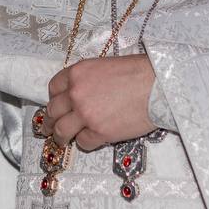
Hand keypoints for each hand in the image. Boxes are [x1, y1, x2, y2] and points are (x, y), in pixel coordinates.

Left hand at [39, 54, 157, 151]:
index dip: (54, 99)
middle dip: (50, 121)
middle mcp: (76, 93)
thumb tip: (81, 93)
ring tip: (61, 141)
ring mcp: (85, 114)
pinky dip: (86, 143)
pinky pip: (83, 143)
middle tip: (49, 128)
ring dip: (60, 137)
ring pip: (62, 131)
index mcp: (77, 73)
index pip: (53, 88)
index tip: (56, 106)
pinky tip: (93, 139)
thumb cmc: (138, 73)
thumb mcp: (105, 66)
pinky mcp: (99, 132)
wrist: (158, 86)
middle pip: (53, 111)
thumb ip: (88, 79)